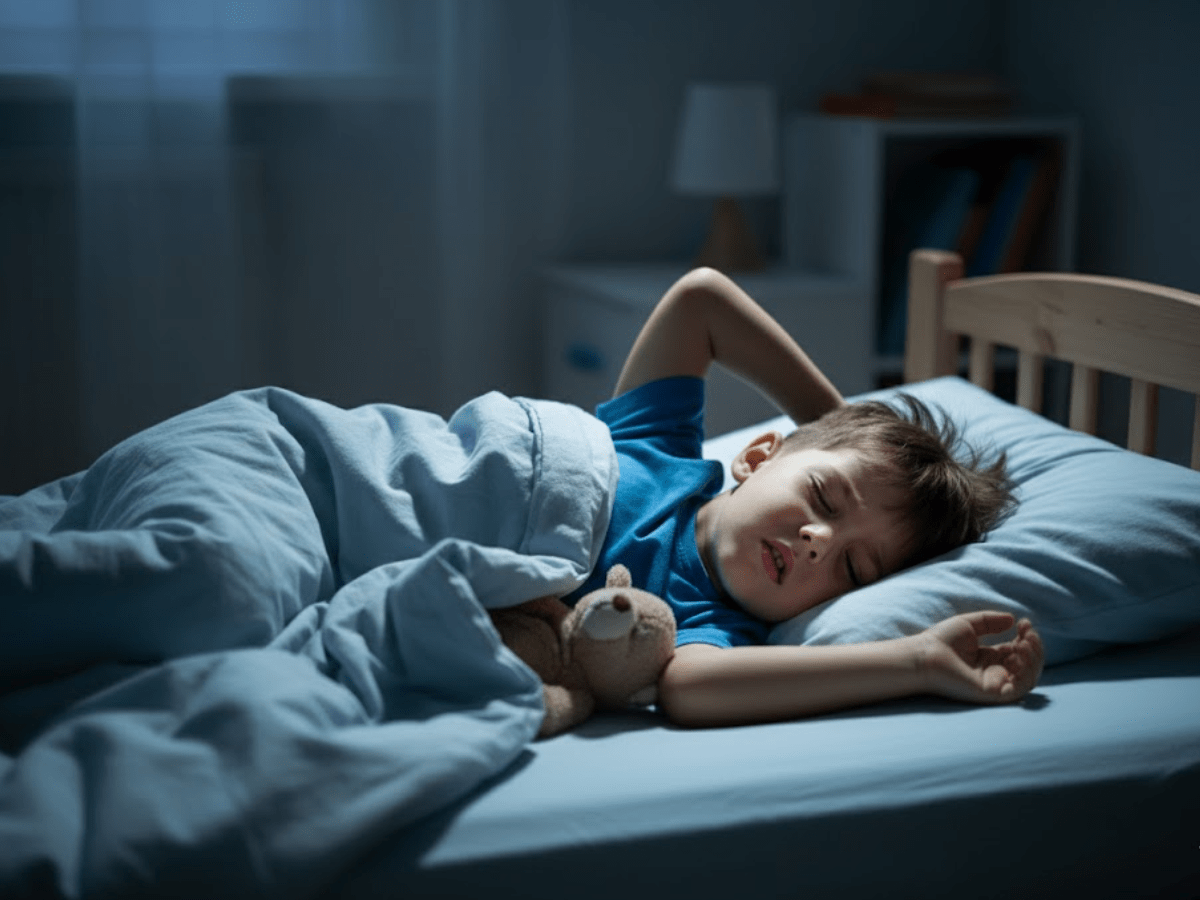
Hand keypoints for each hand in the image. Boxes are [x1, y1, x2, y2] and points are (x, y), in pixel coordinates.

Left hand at [915, 611, 1043, 704]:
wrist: (924, 655)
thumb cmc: (940, 640)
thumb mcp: (970, 624)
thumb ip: (991, 621)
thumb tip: (1013, 619)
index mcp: (989, 658)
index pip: (1018, 651)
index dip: (1027, 637)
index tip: (1024, 623)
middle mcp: (994, 672)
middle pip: (1028, 665)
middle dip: (1034, 648)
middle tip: (1027, 633)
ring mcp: (994, 684)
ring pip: (1028, 678)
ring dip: (1034, 660)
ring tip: (1023, 643)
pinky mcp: (991, 694)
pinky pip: (1018, 690)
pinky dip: (1025, 674)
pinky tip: (1016, 656)